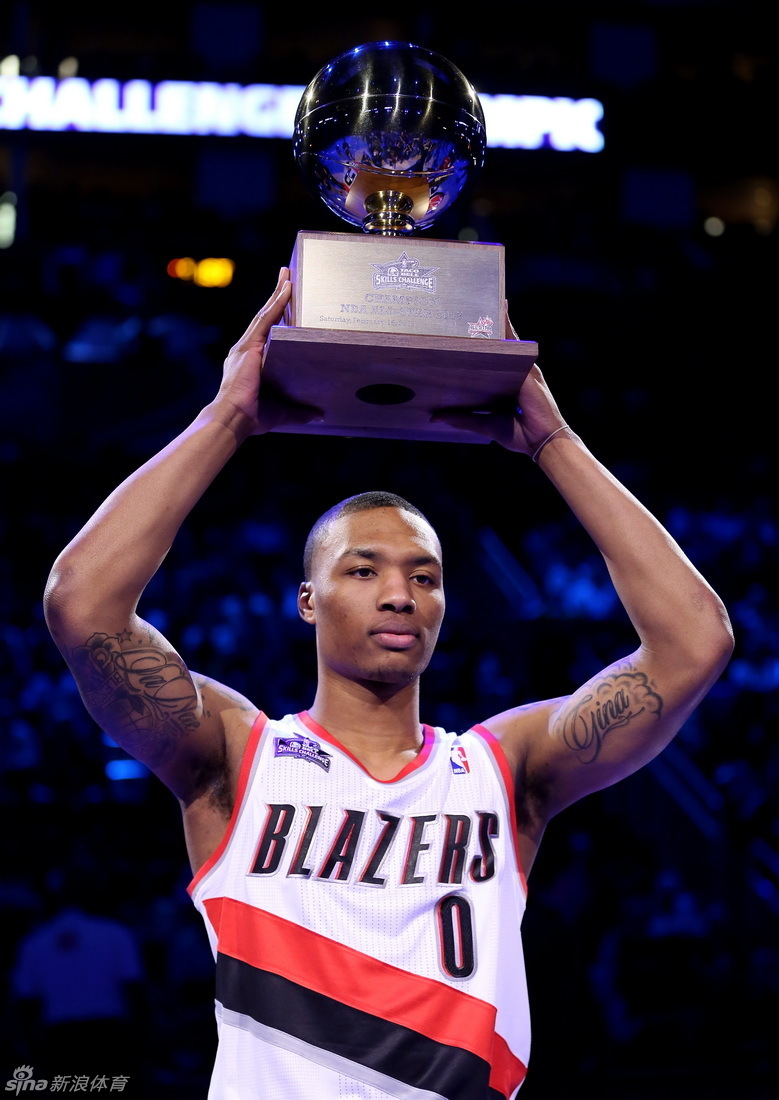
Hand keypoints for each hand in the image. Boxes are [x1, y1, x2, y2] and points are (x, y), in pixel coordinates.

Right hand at [217, 267, 322, 434]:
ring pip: (265, 313)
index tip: (284, 299)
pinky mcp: (250, 345)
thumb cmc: (252, 417)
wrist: (234, 418)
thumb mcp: (282, 412)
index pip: (266, 333)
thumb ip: (300, 411)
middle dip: (276, 296)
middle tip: (287, 275)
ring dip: (278, 292)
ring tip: (287, 274)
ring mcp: (246, 345)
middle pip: (265, 316)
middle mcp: (246, 349)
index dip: (275, 315)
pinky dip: (278, 303)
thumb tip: (319, 415)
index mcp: (251, 362)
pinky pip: (267, 319)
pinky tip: (288, 288)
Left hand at [430, 304, 567, 454]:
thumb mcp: (484, 424)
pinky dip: (507, 323)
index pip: (493, 361)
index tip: (467, 333)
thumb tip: (434, 417)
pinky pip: (515, 340)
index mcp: (508, 384)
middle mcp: (517, 373)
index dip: (482, 347)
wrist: (542, 440)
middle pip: (501, 345)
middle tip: (472, 310)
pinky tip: (500, 306)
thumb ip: (462, 418)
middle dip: (489, 328)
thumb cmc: (519, 434)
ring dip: (498, 319)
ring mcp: (524, 367)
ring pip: (508, 338)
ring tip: (485, 299)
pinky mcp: (527, 365)